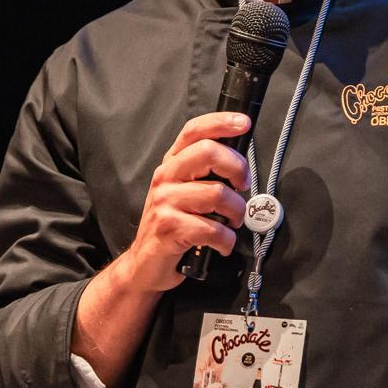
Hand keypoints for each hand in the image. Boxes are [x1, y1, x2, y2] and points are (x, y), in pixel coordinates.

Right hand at [116, 112, 250, 292]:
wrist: (144, 264)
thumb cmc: (172, 226)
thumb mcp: (183, 193)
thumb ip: (204, 174)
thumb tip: (239, 164)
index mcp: (171, 165)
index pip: (194, 131)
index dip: (220, 123)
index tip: (243, 124)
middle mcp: (165, 178)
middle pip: (208, 152)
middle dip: (237, 168)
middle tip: (243, 186)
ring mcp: (165, 202)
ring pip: (217, 194)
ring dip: (236, 212)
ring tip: (232, 222)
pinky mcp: (170, 228)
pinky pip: (214, 229)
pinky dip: (226, 240)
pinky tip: (221, 244)